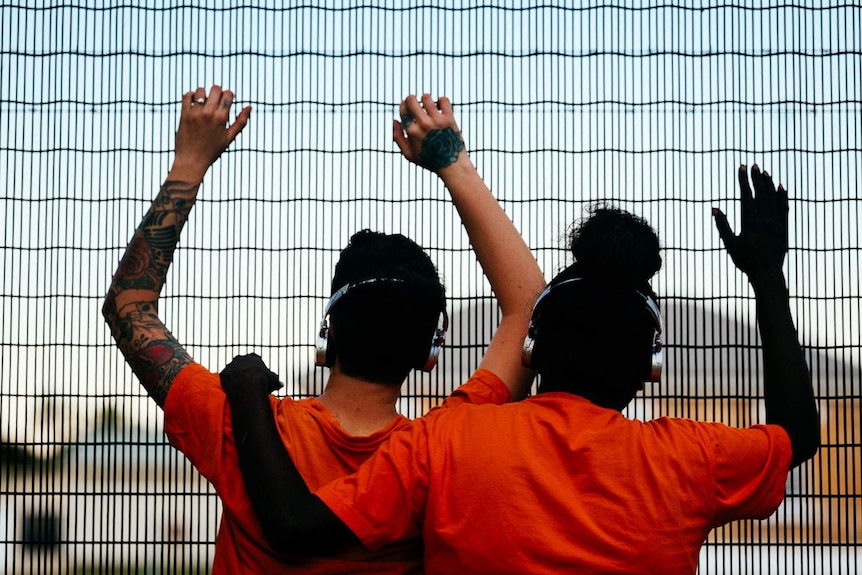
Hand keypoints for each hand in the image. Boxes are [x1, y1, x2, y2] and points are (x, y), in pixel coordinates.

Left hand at [172, 85, 251, 180]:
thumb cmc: (212, 151)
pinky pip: (187, 96)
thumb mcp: (229, 138)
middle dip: (218, 92)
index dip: (229, 96)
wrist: (192, 161)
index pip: (228, 94)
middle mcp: (208, 113)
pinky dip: (191, 96)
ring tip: (204, 103)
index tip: (226, 103)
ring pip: (200, 90)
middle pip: (216, 89)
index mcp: (221, 118)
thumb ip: (241, 122)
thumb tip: (249, 107)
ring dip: (204, 94)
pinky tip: (194, 104)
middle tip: (216, 101)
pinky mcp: (184, 114)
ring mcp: (195, 113)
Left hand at [220, 353, 282, 396]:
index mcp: (253, 357)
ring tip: (239, 387)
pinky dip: (228, 383)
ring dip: (234, 376)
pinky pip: (225, 379)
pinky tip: (231, 390)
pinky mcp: (223, 374)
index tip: (258, 375)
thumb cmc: (263, 381)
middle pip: (241, 363)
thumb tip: (281, 384)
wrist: (247, 386)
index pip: (254, 359)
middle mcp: (240, 358)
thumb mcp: (273, 380)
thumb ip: (276, 380)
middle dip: (244, 370)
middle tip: (247, 380)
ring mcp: (230, 365)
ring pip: (232, 370)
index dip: (256, 367)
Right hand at [393, 94, 466, 172]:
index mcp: (412, 132)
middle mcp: (423, 124)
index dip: (403, 106)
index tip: (407, 107)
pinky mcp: (449, 119)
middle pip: (411, 99)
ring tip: (428, 105)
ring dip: (425, 99)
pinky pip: (443, 100)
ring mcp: (436, 120)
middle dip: (411, 99)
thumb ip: (398, 138)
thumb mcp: (409, 154)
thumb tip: (395, 120)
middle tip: (416, 103)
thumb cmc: (430, 161)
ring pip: (426, 97)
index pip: (403, 110)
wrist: (452, 165)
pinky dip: (441, 100)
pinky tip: (440, 107)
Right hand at [712, 164, 788, 284]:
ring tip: (764, 172)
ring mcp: (776, 223)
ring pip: (773, 198)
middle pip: (761, 193)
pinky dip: (782, 196)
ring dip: (768, 183)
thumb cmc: (745, 260)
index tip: (741, 168)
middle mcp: (764, 220)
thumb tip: (714, 209)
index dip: (743, 181)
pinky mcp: (784, 227)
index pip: (747, 196)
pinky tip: (780, 187)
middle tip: (752, 165)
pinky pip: (784, 207)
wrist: (767, 274)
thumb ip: (722, 226)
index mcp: (749, 223)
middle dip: (756, 177)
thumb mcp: (729, 244)